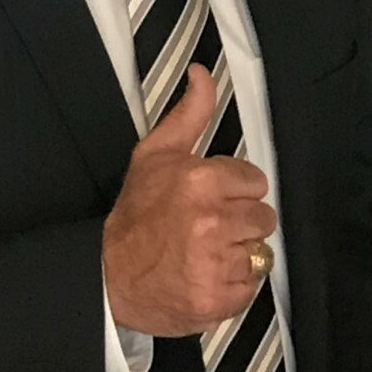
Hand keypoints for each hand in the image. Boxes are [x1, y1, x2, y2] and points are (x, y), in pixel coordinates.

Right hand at [102, 65, 276, 337]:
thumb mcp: (156, 155)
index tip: (213, 199)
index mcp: (201, 181)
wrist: (108, 277)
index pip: (256, 182)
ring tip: (206, 253)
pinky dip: (232, 286)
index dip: (236, 190)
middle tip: (209, 228)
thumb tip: (202, 72)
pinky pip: (250, 287)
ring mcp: (216, 263)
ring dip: (238, 254)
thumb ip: (189, 113)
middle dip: (240, 222)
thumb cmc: (136, 214)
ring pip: (259, 252)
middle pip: (263, 218)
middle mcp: (212, 221)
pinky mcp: (218, 298)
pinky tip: (206, 276)